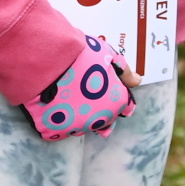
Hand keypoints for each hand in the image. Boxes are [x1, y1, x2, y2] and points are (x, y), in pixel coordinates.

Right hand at [24, 35, 138, 140]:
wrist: (47, 61)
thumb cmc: (81, 55)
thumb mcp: (108, 55)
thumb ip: (124, 70)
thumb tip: (137, 80)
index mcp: (116, 103)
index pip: (125, 106)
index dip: (117, 96)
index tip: (108, 88)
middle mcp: (100, 120)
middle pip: (105, 118)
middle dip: (101, 108)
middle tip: (88, 91)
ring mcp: (77, 127)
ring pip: (84, 124)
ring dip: (81, 114)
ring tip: (72, 96)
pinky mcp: (56, 131)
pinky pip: (63, 128)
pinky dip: (62, 119)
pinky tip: (58, 104)